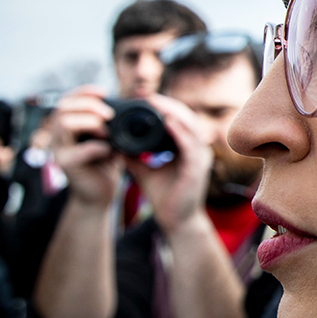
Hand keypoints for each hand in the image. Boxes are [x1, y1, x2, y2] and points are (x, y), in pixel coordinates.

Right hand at [51, 86, 122, 209]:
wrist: (99, 194)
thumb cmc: (105, 163)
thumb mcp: (109, 137)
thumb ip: (110, 122)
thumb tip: (127, 103)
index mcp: (67, 126)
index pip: (67, 100)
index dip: (84, 92)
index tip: (104, 92)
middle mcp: (58, 136)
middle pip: (62, 107)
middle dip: (88, 105)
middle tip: (109, 114)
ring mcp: (59, 151)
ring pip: (64, 124)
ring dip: (89, 122)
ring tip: (106, 131)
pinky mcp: (66, 166)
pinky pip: (78, 151)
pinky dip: (96, 147)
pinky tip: (108, 150)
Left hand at [124, 94, 212, 234]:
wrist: (175, 222)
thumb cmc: (165, 197)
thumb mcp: (144, 171)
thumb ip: (135, 156)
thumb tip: (115, 143)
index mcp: (187, 148)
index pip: (178, 120)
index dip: (163, 107)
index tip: (142, 98)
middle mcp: (197, 149)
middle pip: (186, 118)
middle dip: (167, 104)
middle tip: (146, 95)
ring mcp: (201, 158)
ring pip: (190, 126)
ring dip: (173, 112)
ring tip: (154, 102)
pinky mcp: (198, 168)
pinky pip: (190, 144)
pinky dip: (179, 130)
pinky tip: (167, 121)